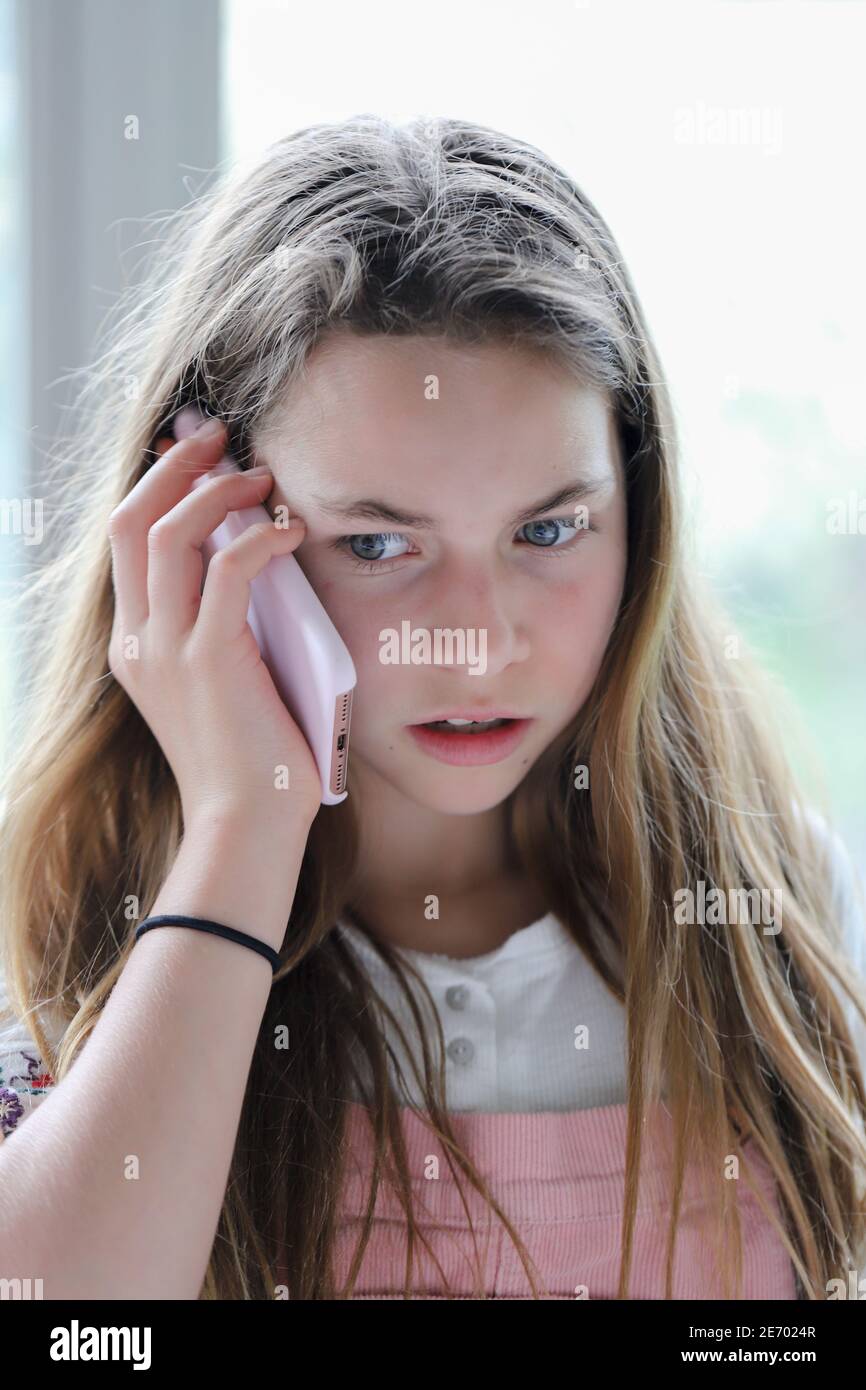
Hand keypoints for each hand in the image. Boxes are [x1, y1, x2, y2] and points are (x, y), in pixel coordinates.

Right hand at [107, 420, 321, 828]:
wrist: (245, 826)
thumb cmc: (250, 760)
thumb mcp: (219, 685)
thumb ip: (219, 628)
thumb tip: (251, 563)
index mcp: (135, 646)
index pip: (124, 541)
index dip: (157, 487)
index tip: (199, 458)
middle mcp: (138, 641)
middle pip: (130, 522)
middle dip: (176, 468)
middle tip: (223, 440)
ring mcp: (167, 651)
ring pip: (167, 534)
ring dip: (218, 493)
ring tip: (264, 481)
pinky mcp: (210, 660)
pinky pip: (228, 570)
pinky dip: (260, 539)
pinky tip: (289, 535)